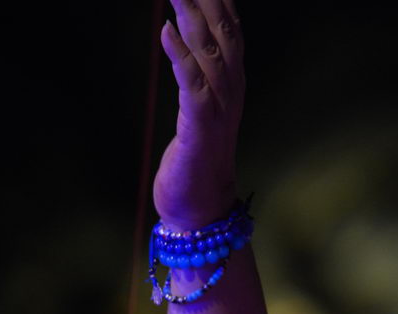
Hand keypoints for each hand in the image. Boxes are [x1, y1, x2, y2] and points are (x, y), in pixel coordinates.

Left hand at [155, 0, 244, 229]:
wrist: (202, 208)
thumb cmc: (196, 160)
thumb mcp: (200, 109)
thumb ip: (196, 75)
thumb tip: (183, 39)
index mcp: (233, 86)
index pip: (232, 31)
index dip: (222, 1)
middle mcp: (233, 93)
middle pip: (225, 35)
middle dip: (208, 0)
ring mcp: (220, 111)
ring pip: (210, 55)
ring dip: (192, 18)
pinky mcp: (201, 129)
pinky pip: (192, 87)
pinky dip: (181, 58)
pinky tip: (165, 31)